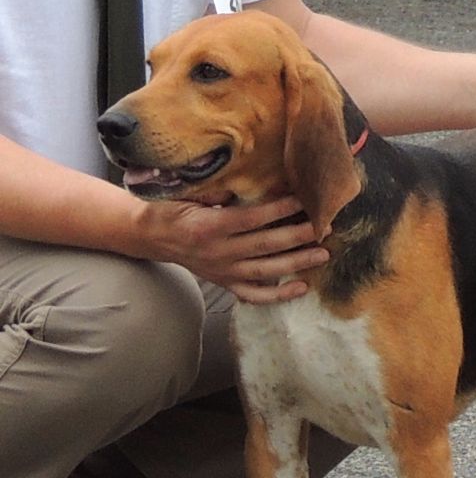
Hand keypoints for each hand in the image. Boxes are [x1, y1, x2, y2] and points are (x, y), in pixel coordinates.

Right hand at [135, 194, 328, 303]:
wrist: (150, 236)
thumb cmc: (170, 208)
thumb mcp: (185, 193)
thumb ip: (214, 190)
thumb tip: (245, 182)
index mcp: (209, 227)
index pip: (252, 218)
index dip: (278, 209)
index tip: (303, 199)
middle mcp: (219, 252)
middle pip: (266, 245)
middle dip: (298, 236)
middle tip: (324, 227)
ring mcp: (224, 271)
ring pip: (266, 270)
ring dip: (297, 263)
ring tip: (322, 254)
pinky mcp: (226, 283)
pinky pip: (254, 295)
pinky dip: (278, 295)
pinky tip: (301, 288)